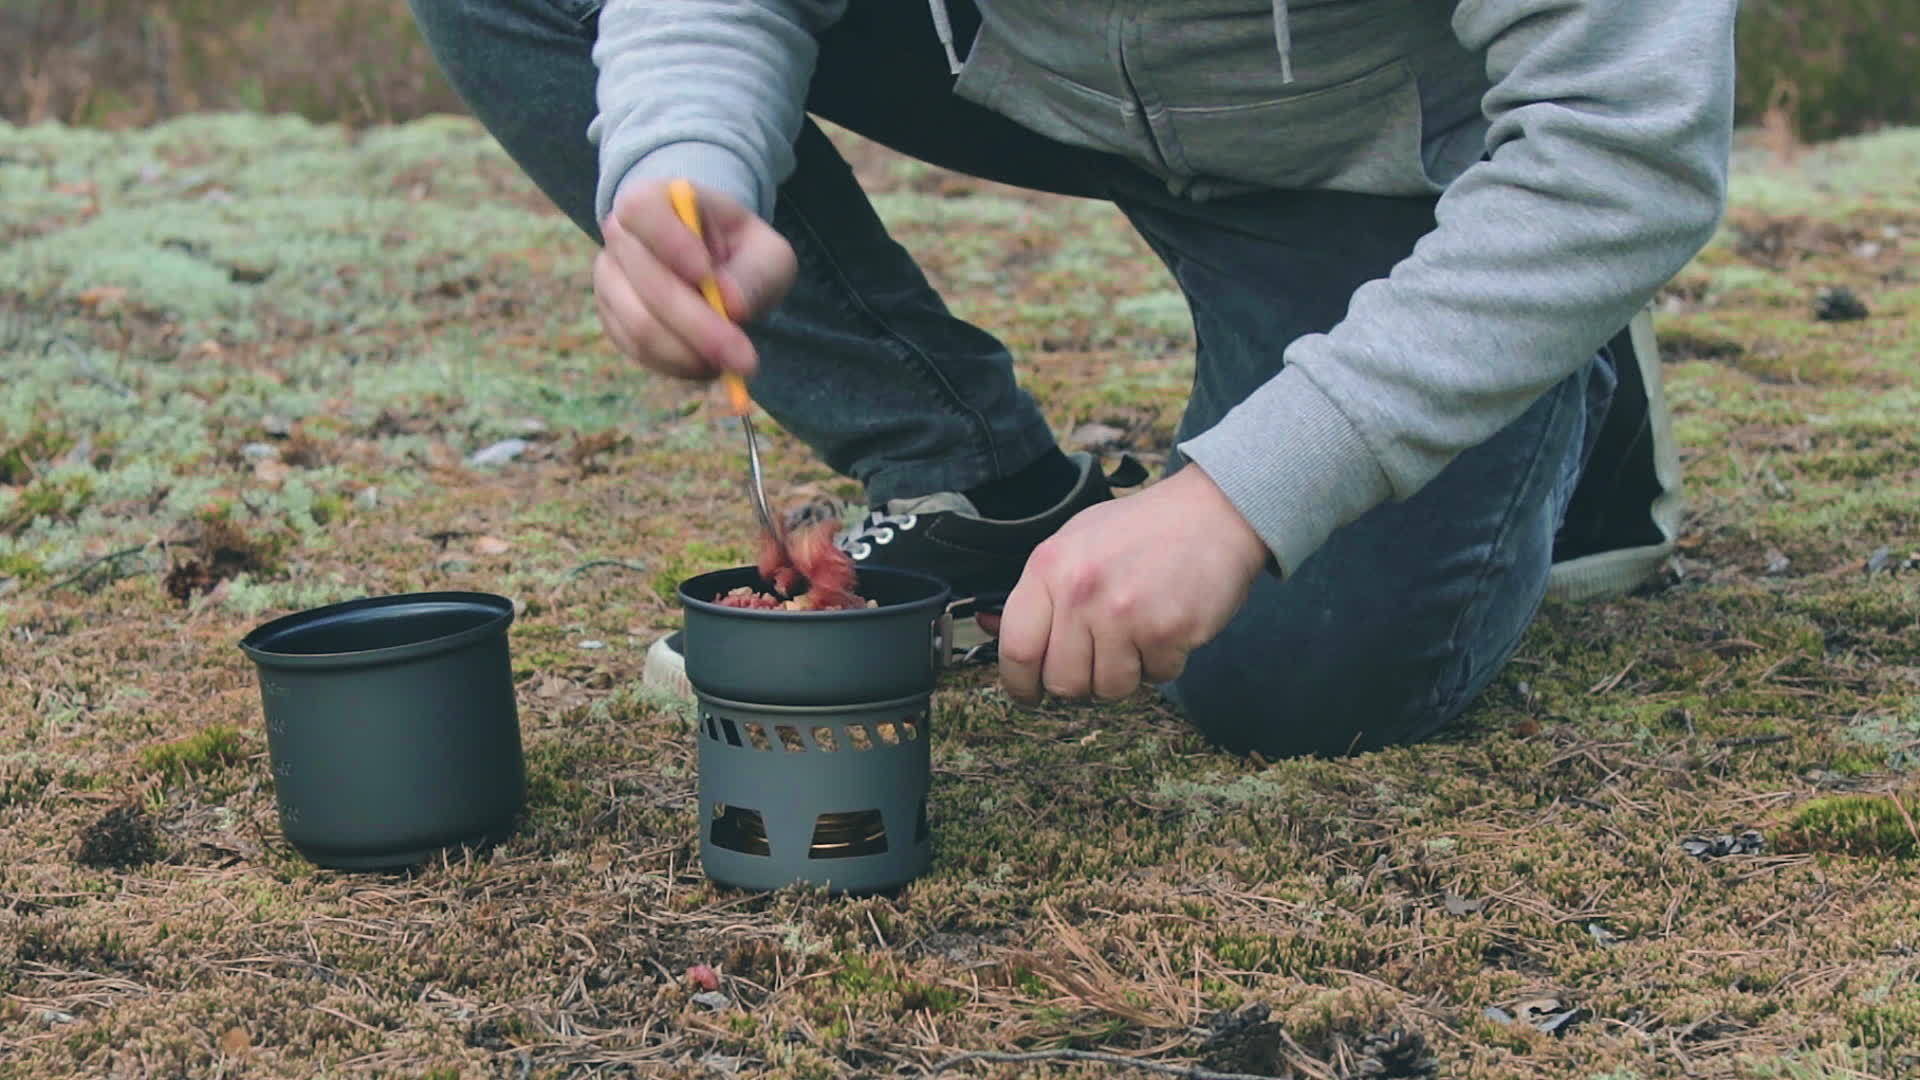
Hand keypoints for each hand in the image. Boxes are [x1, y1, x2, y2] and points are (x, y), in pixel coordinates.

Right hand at [595, 179, 796, 381]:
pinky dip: (676, 366)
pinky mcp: (612, 320)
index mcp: (653, 200)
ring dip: (690, 354)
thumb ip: (756, 273)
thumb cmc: (742, 254)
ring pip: (638, 326)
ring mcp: (610, 280)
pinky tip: (709, 364)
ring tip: (732, 363)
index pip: (641, 210)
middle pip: (646, 283)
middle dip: (699, 327)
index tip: (707, 274)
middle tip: (745, 359)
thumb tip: (730, 305)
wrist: (717, 271)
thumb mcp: (767, 254)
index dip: (671, 243)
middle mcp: (620, 236)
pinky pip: (637, 351)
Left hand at [995, 463, 1270, 702]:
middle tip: (1098, 660)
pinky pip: (1156, 678)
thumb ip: (1038, 590)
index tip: (1029, 694)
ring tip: (1137, 635)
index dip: (1019, 685)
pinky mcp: (1167, 631)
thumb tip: (989, 628)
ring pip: (1109, 688)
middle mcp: (1081, 591)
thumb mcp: (1076, 542)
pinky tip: (1166, 626)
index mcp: (1050, 567)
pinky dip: (1162, 663)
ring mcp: (1124, 613)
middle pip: (1063, 681)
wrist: (1214, 513)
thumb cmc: (1141, 531)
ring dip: (1124, 674)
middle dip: (1080, 683)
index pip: (1015, 648)